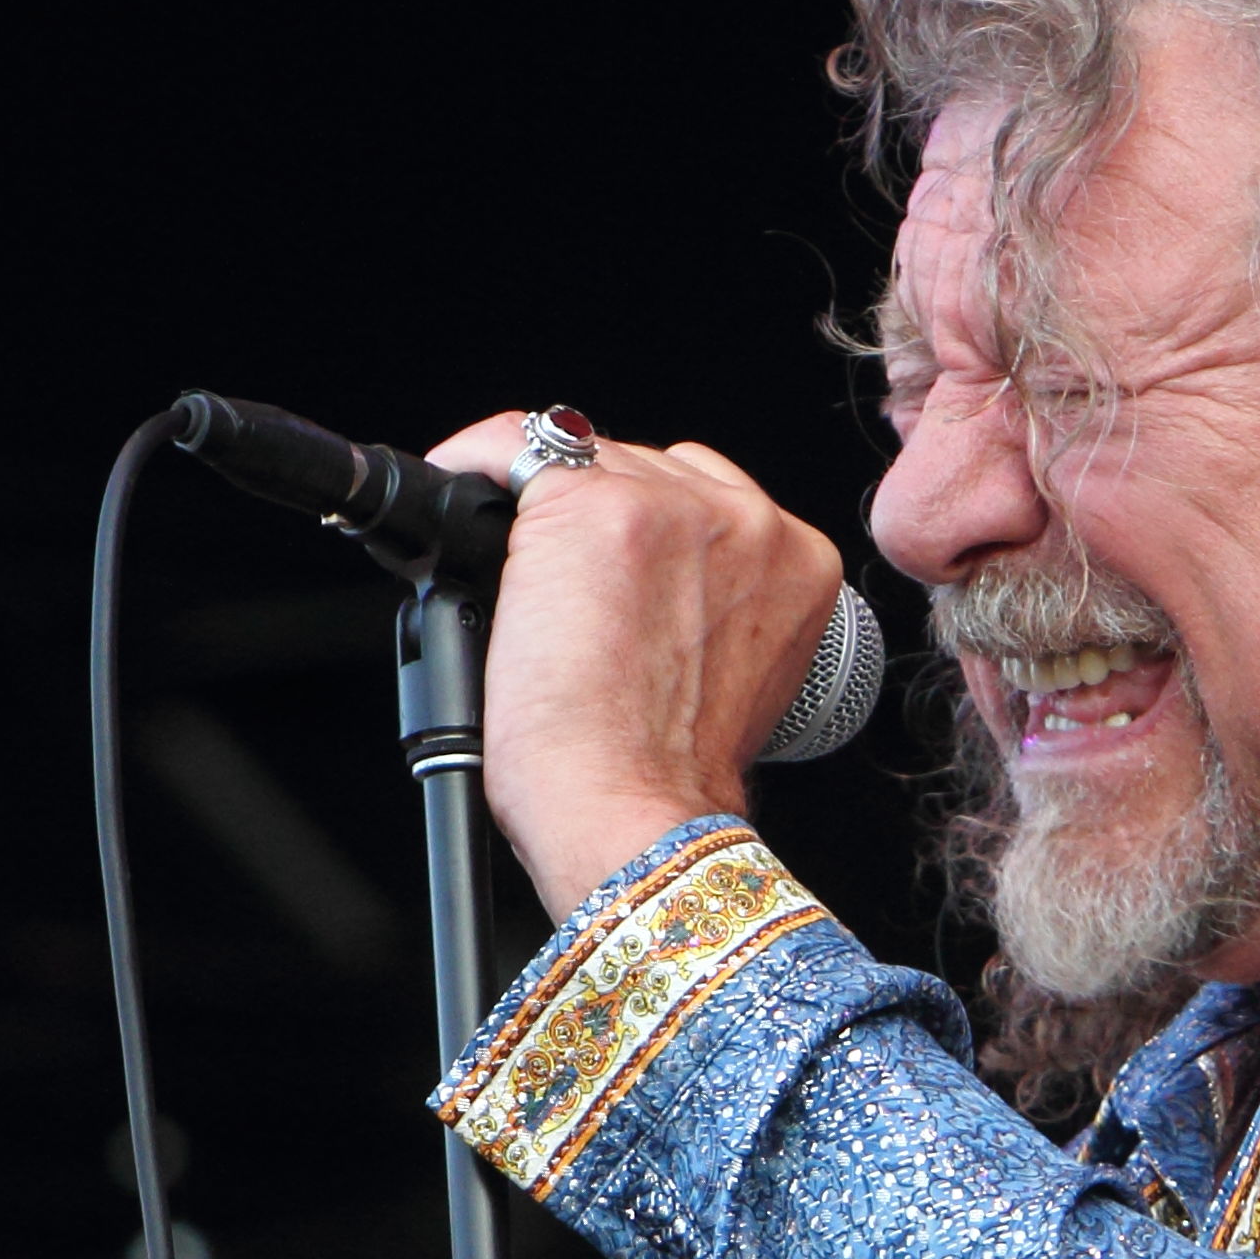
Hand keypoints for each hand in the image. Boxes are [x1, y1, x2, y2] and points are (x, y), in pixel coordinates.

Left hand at [434, 409, 851, 918]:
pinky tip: (460, 488)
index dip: (652, 529)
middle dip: (600, 517)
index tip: (612, 567)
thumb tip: (645, 578)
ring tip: (520, 570)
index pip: (709, 498)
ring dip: (547, 505)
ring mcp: (671, 506)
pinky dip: (481, 464)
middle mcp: (748, 520)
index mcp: (799, 561)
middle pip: (649, 467)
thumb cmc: (670, 774)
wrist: (631, 810)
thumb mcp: (735, 673)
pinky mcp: (592, 506)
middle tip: (561, 589)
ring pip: (589, 459)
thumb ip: (715, 605)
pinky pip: (521, 448)